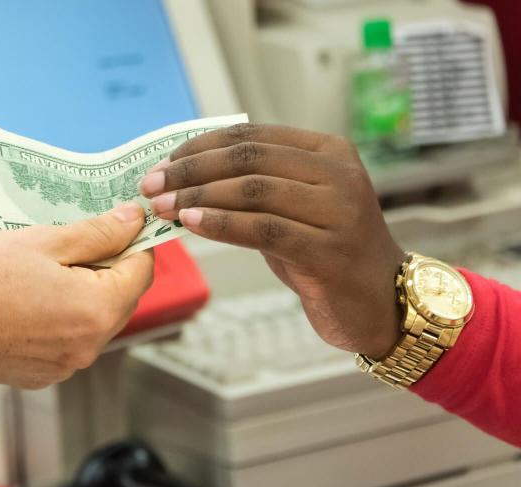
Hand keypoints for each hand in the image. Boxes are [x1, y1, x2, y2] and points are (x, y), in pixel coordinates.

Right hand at [0, 202, 154, 388]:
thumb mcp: (45, 241)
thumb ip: (97, 233)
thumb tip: (134, 221)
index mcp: (98, 310)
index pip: (142, 269)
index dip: (132, 240)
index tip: (114, 222)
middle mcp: (90, 346)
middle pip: (121, 297)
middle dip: (105, 266)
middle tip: (69, 240)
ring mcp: (66, 366)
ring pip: (93, 319)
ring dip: (80, 291)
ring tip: (41, 269)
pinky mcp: (42, 374)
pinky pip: (67, 340)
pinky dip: (57, 317)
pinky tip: (24, 299)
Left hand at [140, 124, 404, 356]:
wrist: (381, 303)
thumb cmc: (325, 252)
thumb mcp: (293, 207)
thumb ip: (253, 186)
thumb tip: (185, 175)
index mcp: (327, 151)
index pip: (250, 136)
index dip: (199, 147)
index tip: (162, 164)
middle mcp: (337, 174)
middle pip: (248, 159)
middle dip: (191, 170)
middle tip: (152, 186)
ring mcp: (337, 211)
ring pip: (253, 191)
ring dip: (199, 197)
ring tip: (163, 207)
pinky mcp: (328, 250)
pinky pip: (263, 229)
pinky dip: (221, 224)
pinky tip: (190, 224)